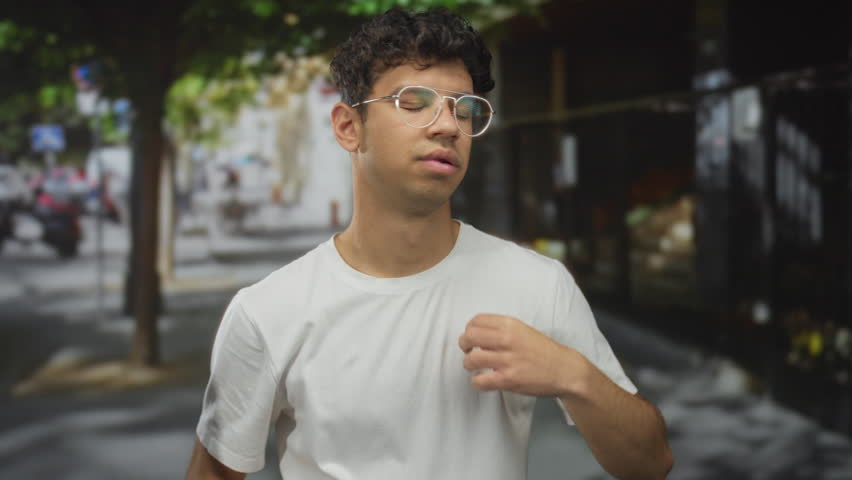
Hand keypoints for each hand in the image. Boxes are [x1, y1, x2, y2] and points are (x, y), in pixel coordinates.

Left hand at [458, 313, 581, 395]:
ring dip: (468, 364)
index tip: (471, 336)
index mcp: (510, 325)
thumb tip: (479, 335)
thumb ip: (502, 330)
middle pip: (469, 337)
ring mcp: (507, 360)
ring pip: (471, 359)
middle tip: (468, 350)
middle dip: (464, 344)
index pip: (476, 320)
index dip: (469, 329)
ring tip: (474, 366)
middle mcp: (507, 340)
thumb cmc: (544, 351)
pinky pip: (480, 380)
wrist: (564, 370)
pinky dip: (476, 381)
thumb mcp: (523, 330)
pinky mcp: (508, 379)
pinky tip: (482, 380)